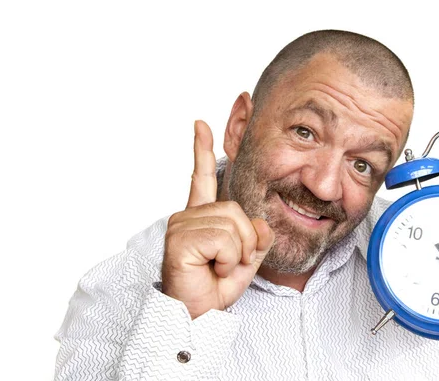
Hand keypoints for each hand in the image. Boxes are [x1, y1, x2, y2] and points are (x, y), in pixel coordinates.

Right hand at [161, 120, 274, 318]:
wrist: (200, 315)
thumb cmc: (216, 286)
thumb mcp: (248, 258)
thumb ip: (257, 236)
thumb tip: (259, 222)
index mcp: (202, 215)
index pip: (202, 176)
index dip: (202, 149)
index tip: (200, 123)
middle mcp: (188, 215)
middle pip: (237, 209)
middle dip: (245, 241)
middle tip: (229, 262)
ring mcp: (180, 225)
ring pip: (233, 224)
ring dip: (237, 253)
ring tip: (218, 266)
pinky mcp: (179, 239)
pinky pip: (223, 238)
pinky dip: (228, 258)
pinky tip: (211, 267)